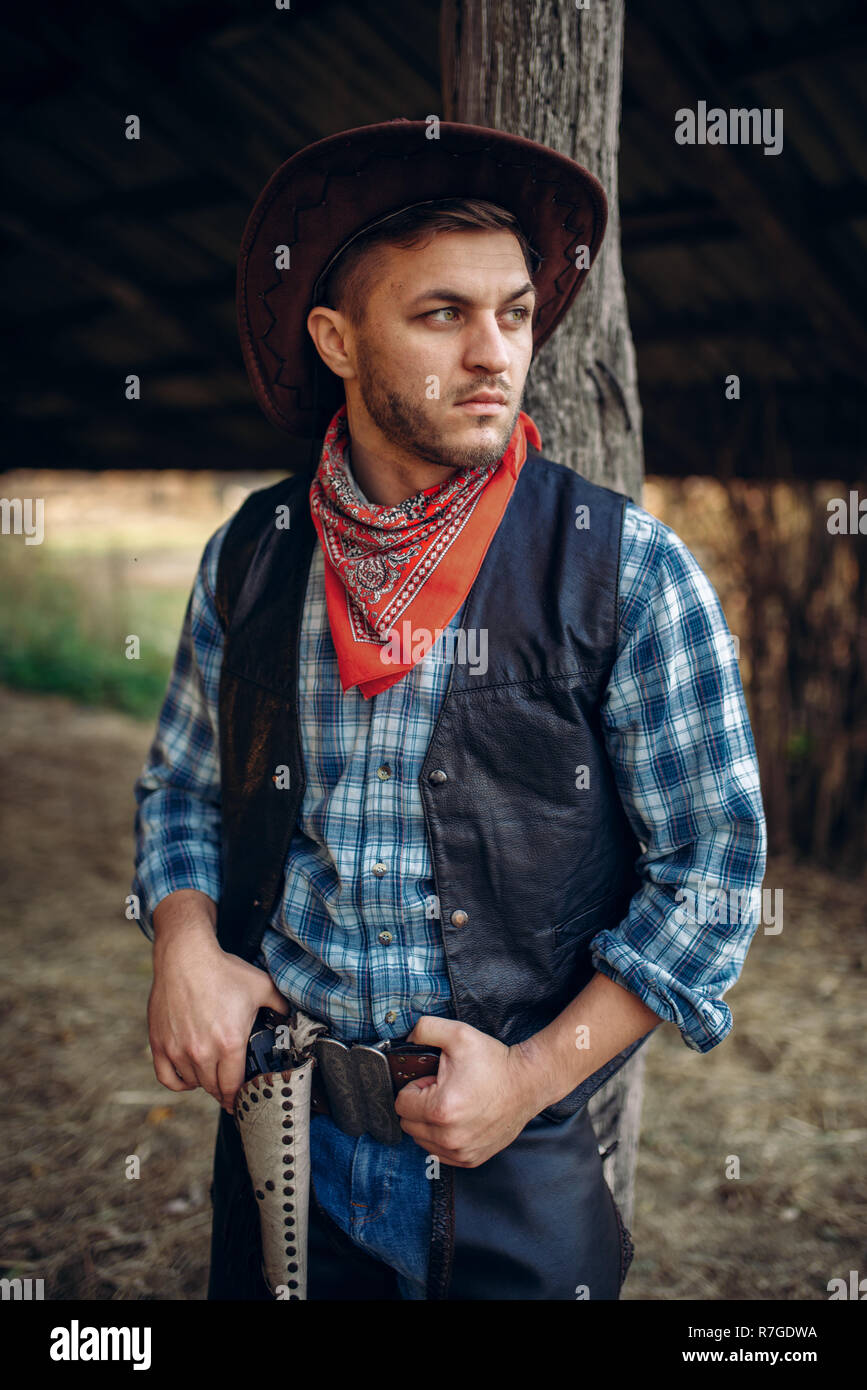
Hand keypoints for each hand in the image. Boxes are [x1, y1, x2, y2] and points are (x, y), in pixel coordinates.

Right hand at [148, 919, 286, 1113]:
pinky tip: (189, 1076)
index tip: (243, 1102)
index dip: (240, 1098)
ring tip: (212, 1076)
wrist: (185, 957)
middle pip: (214, 1088)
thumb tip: (290, 1016)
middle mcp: (203, 1052)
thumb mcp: (261, 986)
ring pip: (193, 1083)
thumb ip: (279, 1005)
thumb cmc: (222, 971)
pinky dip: (179, 1082)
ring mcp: (178, 1050)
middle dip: (224, 1091)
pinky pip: (167, 1078)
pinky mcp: (160, 1044)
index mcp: (229, 1043)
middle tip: (230, 1090)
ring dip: (204, 1083)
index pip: (234, 1086)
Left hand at [394, 1016, 538, 1167]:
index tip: (433, 1080)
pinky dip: (442, 1138)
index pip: (401, 1104)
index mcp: (440, 1109)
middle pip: (408, 1124)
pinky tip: (459, 1120)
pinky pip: (439, 1153)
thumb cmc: (495, 1062)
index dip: (415, 1087)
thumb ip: (424, 1029)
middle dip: (419, 1106)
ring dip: (429, 1123)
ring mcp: (460, 1152)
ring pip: (422, 1140)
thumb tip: (407, 1039)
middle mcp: (448, 1137)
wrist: (528, 1083)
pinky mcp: (470, 1159)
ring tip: (452, 1104)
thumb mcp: (458, 1034)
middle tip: (443, 1090)